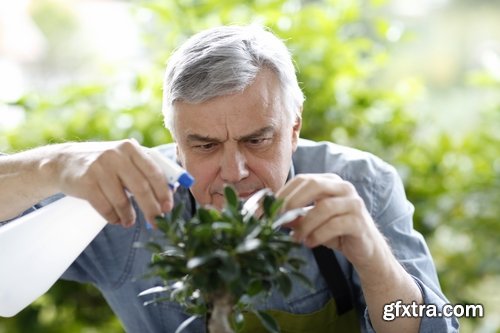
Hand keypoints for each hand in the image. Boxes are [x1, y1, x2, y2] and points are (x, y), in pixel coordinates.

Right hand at [48, 139, 172, 226]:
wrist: (63, 162)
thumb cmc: (104, 164)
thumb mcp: (124, 159)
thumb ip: (146, 170)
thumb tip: (172, 190)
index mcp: (131, 148)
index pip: (154, 172)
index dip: (164, 192)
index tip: (168, 208)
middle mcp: (116, 155)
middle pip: (141, 188)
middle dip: (151, 209)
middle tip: (157, 222)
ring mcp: (99, 168)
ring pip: (122, 201)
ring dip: (129, 216)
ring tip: (130, 221)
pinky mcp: (86, 183)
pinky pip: (106, 207)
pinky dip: (113, 217)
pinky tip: (116, 219)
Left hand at [276, 173, 385, 268]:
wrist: (365, 250)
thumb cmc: (335, 232)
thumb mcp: (310, 222)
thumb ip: (294, 215)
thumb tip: (270, 215)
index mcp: (330, 182)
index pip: (303, 179)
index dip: (284, 192)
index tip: (269, 208)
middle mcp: (343, 188)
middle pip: (314, 185)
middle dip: (293, 201)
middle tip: (280, 219)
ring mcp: (353, 203)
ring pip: (324, 207)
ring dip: (305, 224)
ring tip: (296, 238)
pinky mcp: (359, 222)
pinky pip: (335, 225)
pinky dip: (318, 235)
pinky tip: (310, 243)